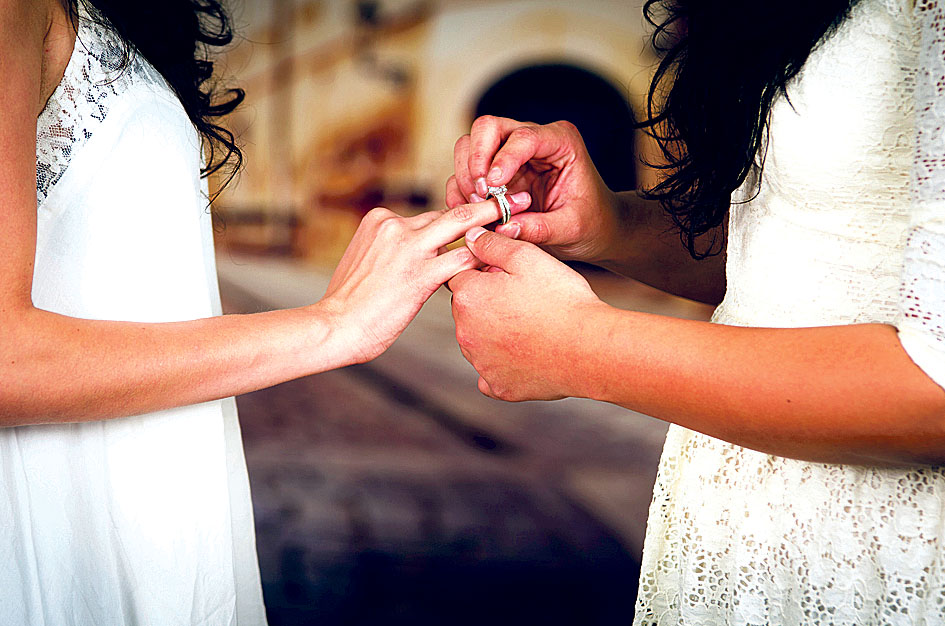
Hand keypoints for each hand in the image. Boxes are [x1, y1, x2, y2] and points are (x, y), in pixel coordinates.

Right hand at [321, 199, 519, 364]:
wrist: (334, 326)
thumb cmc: (350, 303)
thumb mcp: (366, 262)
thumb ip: (393, 250)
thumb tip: (418, 255)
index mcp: (380, 220)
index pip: (430, 216)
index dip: (461, 217)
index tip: (484, 208)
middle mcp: (394, 226)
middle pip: (450, 212)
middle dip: (487, 205)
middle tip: (518, 197)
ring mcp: (407, 247)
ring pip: (460, 226)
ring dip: (493, 222)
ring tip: (520, 216)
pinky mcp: (419, 273)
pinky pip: (461, 260)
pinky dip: (483, 257)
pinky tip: (502, 258)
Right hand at [447, 116, 629, 264]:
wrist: (594, 231)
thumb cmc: (591, 223)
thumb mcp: (572, 228)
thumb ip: (541, 228)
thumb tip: (503, 229)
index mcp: (560, 142)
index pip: (523, 137)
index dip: (503, 159)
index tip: (492, 187)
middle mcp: (531, 140)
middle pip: (488, 128)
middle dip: (476, 160)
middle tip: (481, 194)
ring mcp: (509, 155)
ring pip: (469, 145)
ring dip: (466, 176)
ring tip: (478, 207)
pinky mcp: (495, 174)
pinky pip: (464, 173)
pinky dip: (460, 192)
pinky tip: (471, 213)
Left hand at [448, 226, 609, 401]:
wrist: (589, 348)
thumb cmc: (561, 301)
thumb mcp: (527, 257)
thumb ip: (493, 245)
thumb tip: (472, 238)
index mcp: (468, 297)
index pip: (462, 276)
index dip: (486, 272)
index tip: (511, 277)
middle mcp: (465, 332)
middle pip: (468, 309)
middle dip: (488, 302)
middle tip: (526, 300)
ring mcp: (480, 363)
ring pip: (480, 340)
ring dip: (496, 333)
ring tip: (532, 326)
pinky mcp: (498, 386)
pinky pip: (492, 373)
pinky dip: (504, 365)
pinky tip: (526, 355)